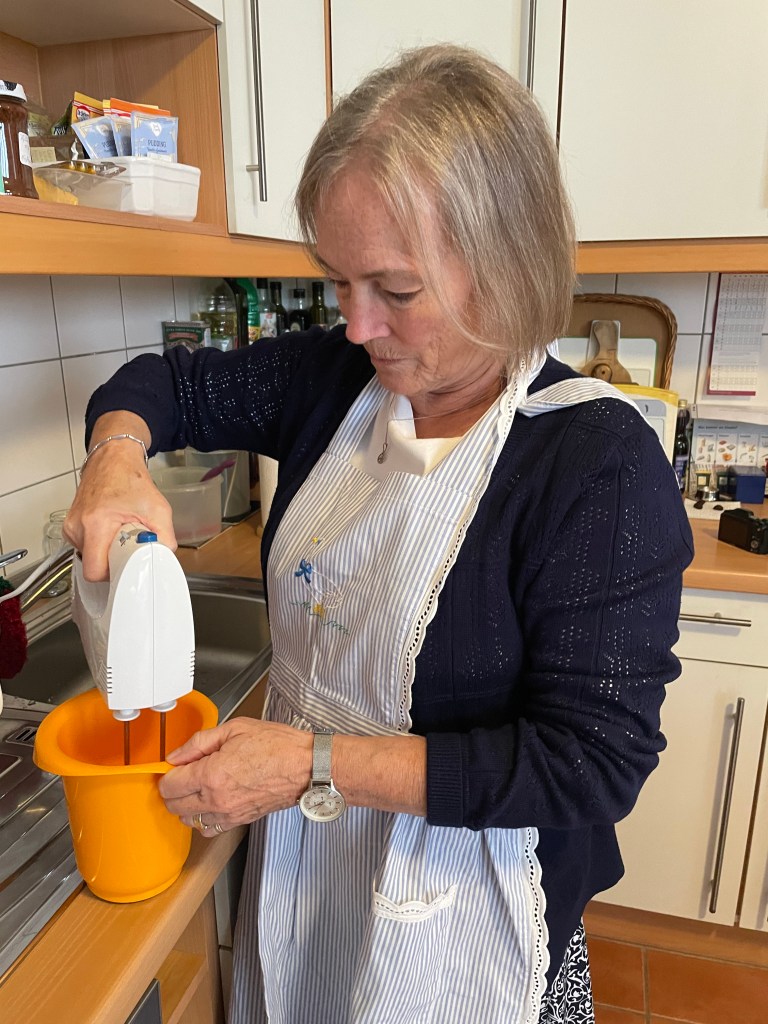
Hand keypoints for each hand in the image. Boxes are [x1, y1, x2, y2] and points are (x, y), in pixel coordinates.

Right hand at [63, 413, 174, 580]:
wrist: (112, 460)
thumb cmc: (131, 480)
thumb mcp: (159, 509)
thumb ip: (165, 538)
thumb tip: (164, 558)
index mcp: (96, 523)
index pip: (95, 571)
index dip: (112, 575)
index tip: (126, 570)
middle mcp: (78, 526)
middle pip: (93, 567)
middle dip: (112, 565)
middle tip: (127, 551)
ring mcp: (72, 527)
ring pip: (89, 558)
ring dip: (106, 553)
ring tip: (119, 535)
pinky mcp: (71, 526)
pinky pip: (86, 548)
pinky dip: (100, 545)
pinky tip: (110, 531)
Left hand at [159, 717, 312, 835]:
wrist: (306, 765)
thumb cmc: (277, 745)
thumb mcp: (235, 728)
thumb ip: (199, 742)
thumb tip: (176, 755)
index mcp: (212, 774)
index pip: (169, 785)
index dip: (167, 773)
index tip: (175, 765)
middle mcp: (216, 799)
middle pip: (174, 806)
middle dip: (173, 790)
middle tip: (184, 774)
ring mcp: (228, 813)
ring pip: (189, 820)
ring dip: (187, 805)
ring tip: (198, 787)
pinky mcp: (239, 821)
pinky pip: (209, 829)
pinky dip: (204, 818)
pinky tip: (211, 802)